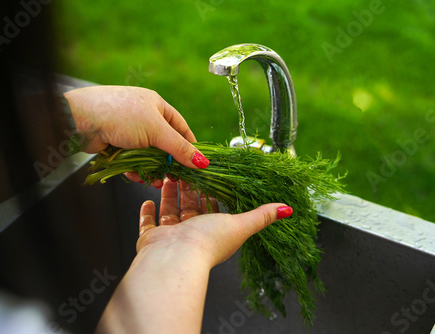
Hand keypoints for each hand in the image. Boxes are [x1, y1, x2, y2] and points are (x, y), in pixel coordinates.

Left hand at [64, 86, 208, 172]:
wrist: (80, 119)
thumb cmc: (120, 115)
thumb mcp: (156, 131)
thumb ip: (179, 149)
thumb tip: (203, 162)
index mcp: (157, 106)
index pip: (181, 128)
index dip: (190, 147)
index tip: (197, 165)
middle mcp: (144, 117)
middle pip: (165, 145)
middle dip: (169, 163)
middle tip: (176, 179)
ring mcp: (129, 131)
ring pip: (149, 155)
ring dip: (153, 169)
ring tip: (156, 181)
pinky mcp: (117, 144)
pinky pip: (133, 160)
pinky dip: (137, 169)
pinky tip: (139, 177)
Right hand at [136, 178, 292, 266]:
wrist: (175, 258)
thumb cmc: (207, 242)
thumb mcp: (240, 224)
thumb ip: (262, 215)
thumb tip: (287, 209)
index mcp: (213, 230)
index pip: (212, 207)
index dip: (210, 192)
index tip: (207, 175)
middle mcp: (192, 233)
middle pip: (190, 206)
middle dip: (188, 188)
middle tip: (185, 169)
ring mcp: (171, 236)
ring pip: (170, 210)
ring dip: (169, 194)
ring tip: (168, 176)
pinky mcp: (152, 239)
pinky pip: (148, 223)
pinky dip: (147, 212)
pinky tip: (147, 199)